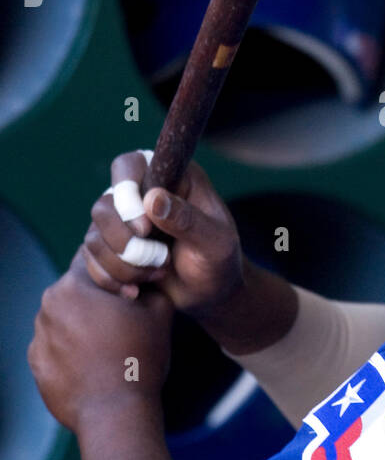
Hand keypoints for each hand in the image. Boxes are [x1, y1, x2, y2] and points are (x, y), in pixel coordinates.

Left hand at [28, 250, 173, 433]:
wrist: (115, 414)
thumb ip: (150, 282)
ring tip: (110, 347)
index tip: (132, 287)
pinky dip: (73, 350)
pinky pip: (56, 346)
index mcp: (74, 285)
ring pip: (65, 318)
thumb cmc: (139, 359)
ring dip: (84, 325)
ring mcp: (39, 337)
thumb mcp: (159, 310)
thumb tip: (147, 274)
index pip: (95, 261)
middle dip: (98, 299)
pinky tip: (95, 364)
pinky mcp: (37, 364)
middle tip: (124, 319)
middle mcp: (48, 306)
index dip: (117, 271)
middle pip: (77, 290)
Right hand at [82, 151, 243, 318]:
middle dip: (127, 243)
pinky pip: (90, 260)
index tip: (145, 229)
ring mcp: (121, 220)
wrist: (209, 295)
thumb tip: (153, 198)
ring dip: (123, 266)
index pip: (129, 165)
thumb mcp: (215, 243)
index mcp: (171, 176)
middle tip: (160, 260)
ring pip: (93, 236)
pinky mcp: (110, 247)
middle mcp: (141, 192)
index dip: (127, 194)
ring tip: (157, 274)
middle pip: (103, 206)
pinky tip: (136, 291)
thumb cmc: (219, 263)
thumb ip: (187, 220)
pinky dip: (111, 279)